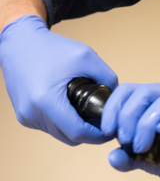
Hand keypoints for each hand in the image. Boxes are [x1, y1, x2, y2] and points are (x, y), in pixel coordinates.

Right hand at [0, 15, 117, 144]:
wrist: (20, 43)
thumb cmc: (53, 48)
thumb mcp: (87, 56)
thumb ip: (108, 77)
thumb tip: (118, 98)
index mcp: (46, 100)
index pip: (77, 133)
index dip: (99, 136)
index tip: (113, 130)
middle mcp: (32, 113)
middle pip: (70, 137)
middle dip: (91, 134)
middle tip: (107, 122)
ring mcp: (26, 116)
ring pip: (60, 134)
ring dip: (77, 129)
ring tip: (92, 113)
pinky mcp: (24, 116)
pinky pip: (50, 127)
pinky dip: (64, 123)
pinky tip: (74, 108)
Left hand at [103, 83, 159, 180]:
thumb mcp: (147, 160)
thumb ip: (129, 158)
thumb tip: (113, 157)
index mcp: (152, 102)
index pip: (127, 90)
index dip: (113, 107)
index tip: (107, 131)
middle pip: (144, 91)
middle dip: (128, 116)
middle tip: (125, 140)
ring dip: (146, 123)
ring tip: (141, 146)